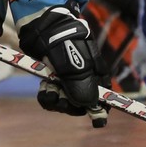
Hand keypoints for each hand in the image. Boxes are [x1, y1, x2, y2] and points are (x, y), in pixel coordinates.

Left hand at [19, 5, 108, 127]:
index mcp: (96, 75)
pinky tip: (43, 89)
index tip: (97, 121)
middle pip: (81, 103)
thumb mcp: (75, 66)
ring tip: (47, 90)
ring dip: (56, 100)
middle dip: (70, 105)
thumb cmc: (63, 43)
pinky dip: (47, 95)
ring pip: (64, 100)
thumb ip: (82, 88)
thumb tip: (89, 106)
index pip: (104, 98)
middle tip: (59, 98)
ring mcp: (67, 77)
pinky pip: (52, 95)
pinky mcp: (52, 76)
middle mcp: (83, 78)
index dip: (100, 110)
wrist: (41, 25)